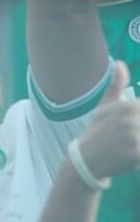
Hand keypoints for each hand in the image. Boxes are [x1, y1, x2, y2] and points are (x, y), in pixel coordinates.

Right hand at [78, 62, 139, 180]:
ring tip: (129, 144)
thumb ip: (117, 85)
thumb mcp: (105, 106)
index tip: (133, 123)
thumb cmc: (98, 130)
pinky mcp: (137, 155)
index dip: (139, 117)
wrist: (86, 158)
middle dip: (139, 129)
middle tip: (128, 134)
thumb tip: (120, 63)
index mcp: (129, 106)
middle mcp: (132, 120)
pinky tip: (131, 155)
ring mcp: (135, 138)